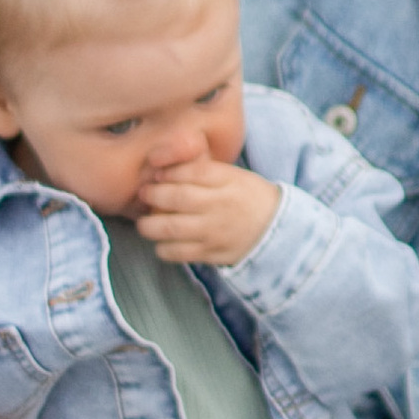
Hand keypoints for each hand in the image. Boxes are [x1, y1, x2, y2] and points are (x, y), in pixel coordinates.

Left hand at [135, 160, 281, 267]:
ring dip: (150, 224)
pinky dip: (163, 248)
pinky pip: (177, 253)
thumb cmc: (246, 196)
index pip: (193, 172)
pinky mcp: (211, 254)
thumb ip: (201, 168)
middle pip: (178, 198)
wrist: (274, 229)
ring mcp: (215, 232)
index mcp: (228, 180)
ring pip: (171, 228)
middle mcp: (221, 206)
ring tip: (145, 222)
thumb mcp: (232, 174)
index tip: (156, 173)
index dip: (169, 171)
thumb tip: (161, 164)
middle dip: (153, 194)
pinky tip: (162, 241)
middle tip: (145, 194)